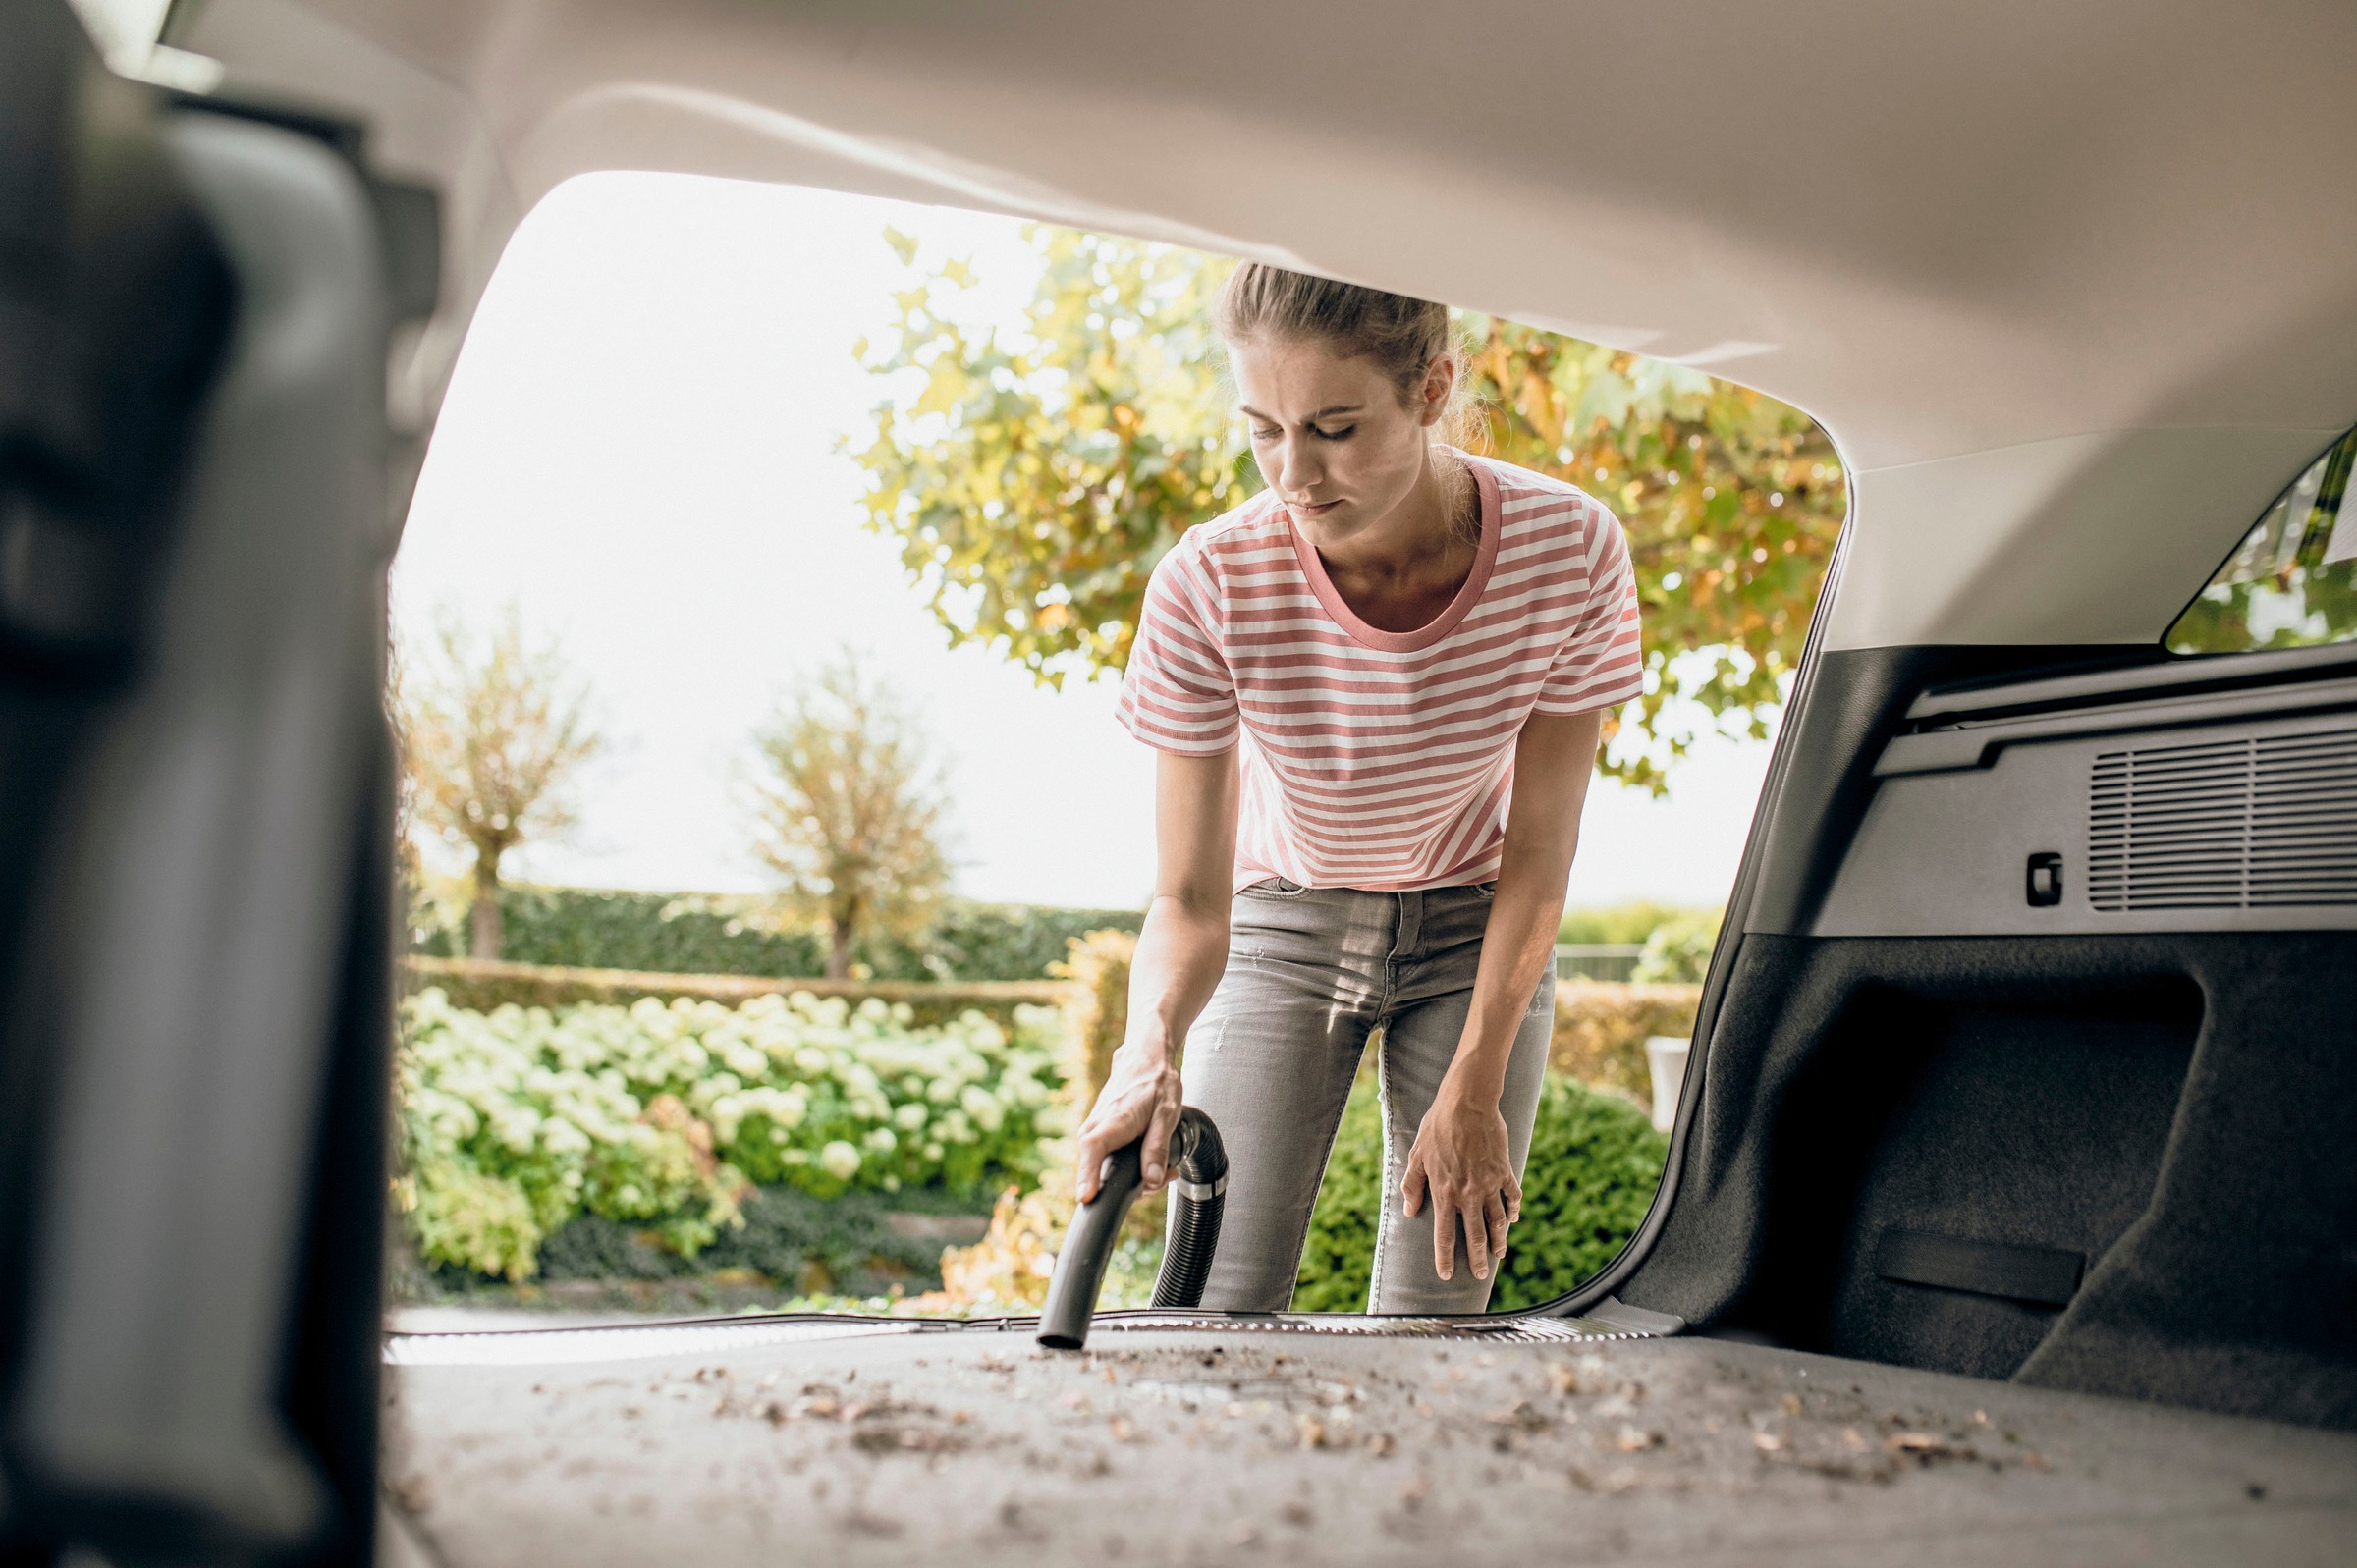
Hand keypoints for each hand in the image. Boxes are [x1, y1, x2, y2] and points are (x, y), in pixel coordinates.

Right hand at [1073, 1039, 1183, 1200]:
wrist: (1143, 1059)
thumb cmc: (1155, 1082)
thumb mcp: (1167, 1114)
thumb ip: (1157, 1148)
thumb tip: (1152, 1180)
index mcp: (1114, 1120)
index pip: (1092, 1150)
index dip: (1088, 1176)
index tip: (1085, 1198)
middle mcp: (1096, 1127)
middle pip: (1097, 1168)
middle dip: (1128, 1185)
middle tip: (1162, 1178)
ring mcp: (1094, 1130)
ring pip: (1103, 1166)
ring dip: (1132, 1176)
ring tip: (1165, 1170)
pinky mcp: (1099, 1134)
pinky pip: (1106, 1158)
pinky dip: (1128, 1166)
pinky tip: (1152, 1163)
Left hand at [1400, 1081, 1521, 1282]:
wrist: (1467, 1104)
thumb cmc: (1437, 1127)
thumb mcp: (1416, 1156)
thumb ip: (1412, 1186)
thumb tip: (1409, 1211)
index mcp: (1444, 1193)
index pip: (1443, 1235)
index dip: (1445, 1258)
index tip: (1446, 1275)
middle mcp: (1468, 1194)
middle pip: (1474, 1235)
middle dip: (1478, 1259)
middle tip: (1481, 1275)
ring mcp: (1489, 1184)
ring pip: (1497, 1221)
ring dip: (1499, 1239)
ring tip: (1499, 1253)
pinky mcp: (1504, 1170)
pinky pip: (1512, 1196)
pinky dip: (1513, 1209)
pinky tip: (1513, 1219)